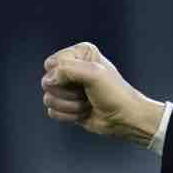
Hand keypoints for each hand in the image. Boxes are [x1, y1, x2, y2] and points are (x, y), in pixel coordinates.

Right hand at [41, 42, 164, 146]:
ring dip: (71, 106)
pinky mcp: (66, 105)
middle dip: (68, 92)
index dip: (63, 75)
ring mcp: (68, 88)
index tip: (86, 80)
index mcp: (79, 54)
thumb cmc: (115, 94)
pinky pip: (52, 111)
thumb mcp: (94, 74)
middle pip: (47, 82)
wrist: (126, 118)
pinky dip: (69, 116)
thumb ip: (67, 69)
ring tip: (88, 104)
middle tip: (88, 93)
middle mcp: (71, 68)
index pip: (51, 64)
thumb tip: (48, 81)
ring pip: (49, 98)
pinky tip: (85, 113)